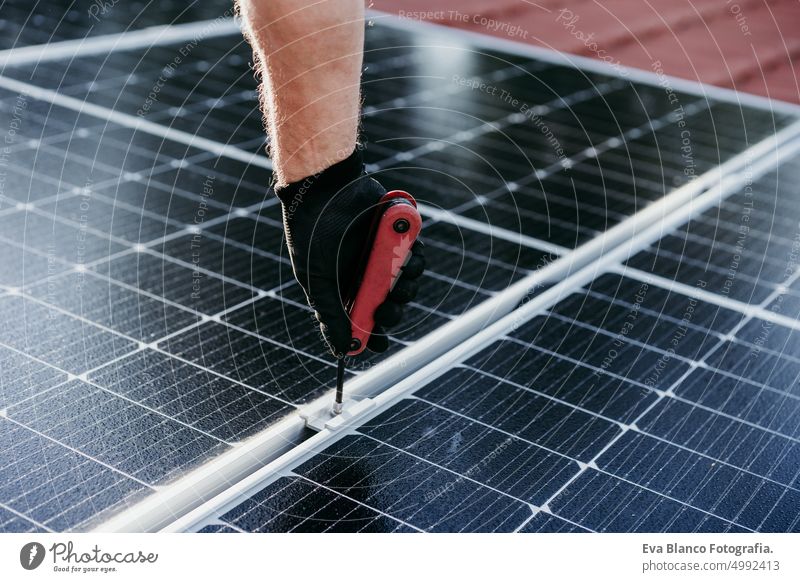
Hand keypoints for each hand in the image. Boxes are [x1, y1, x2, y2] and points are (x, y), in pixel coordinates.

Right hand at [280, 174, 424, 356]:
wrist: (325, 188)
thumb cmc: (313, 234)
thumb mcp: (319, 281)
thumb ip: (333, 316)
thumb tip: (343, 351)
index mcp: (345, 288)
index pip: (366, 319)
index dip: (376, 334)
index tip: (380, 344)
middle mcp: (366, 274)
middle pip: (391, 304)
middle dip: (393, 310)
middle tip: (388, 306)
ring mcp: (384, 254)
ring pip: (407, 282)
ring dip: (406, 285)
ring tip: (397, 275)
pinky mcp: (399, 235)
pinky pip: (416, 255)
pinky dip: (413, 257)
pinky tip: (402, 252)